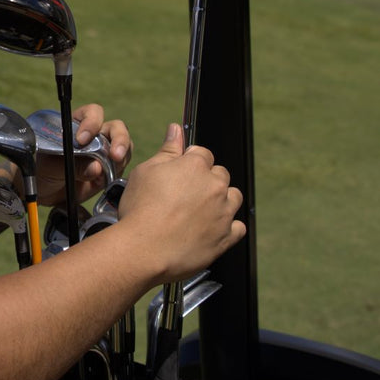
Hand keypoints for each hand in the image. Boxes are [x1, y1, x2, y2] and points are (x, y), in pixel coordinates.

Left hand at [33, 103, 130, 205]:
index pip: (92, 113)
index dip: (91, 123)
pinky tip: (102, 181)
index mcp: (78, 124)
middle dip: (119, 139)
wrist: (45, 192)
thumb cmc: (44, 170)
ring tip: (107, 172)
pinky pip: (121, 167)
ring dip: (121, 158)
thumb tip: (96, 168)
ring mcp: (105, 152)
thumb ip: (73, 165)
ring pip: (124, 147)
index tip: (82, 140)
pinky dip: (117, 172)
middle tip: (115, 155)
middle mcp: (95, 135)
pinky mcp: (109, 169)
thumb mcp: (51, 165)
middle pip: (116, 128)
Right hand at [115, 124, 244, 281]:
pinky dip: (229, 227)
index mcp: (196, 166)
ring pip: (234, 197)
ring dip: (222, 200)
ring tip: (201, 211)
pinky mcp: (225, 238)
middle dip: (207, 180)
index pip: (202, 154)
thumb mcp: (146, 172)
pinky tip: (212, 229)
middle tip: (185, 195)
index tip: (179, 173)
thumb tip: (176, 130)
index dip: (189, 162)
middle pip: (220, 175)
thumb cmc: (140, 210)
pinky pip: (238, 227)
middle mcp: (215, 186)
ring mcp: (223, 213)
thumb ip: (167, 150)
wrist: (143, 250)